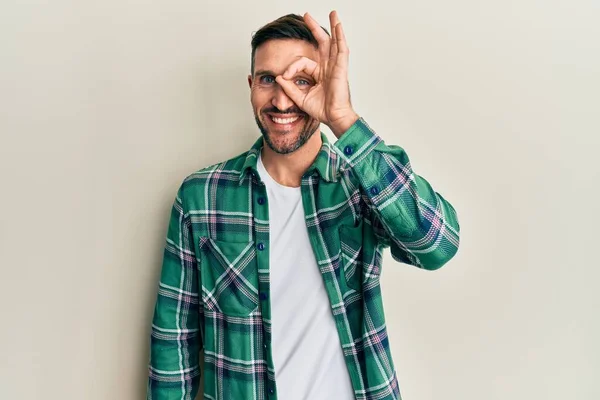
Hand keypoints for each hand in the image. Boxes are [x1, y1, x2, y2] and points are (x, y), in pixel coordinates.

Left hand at [275, 10, 358, 137]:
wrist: (333, 117)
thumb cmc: (322, 110)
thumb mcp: (300, 98)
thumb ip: (289, 88)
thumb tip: (278, 78)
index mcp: (319, 74)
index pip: (302, 62)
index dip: (291, 68)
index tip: (284, 77)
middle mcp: (328, 68)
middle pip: (322, 43)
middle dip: (314, 29)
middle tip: (306, 16)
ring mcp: (336, 67)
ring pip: (334, 42)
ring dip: (333, 27)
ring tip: (333, 13)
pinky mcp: (341, 68)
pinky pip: (342, 49)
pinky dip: (340, 36)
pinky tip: (338, 25)